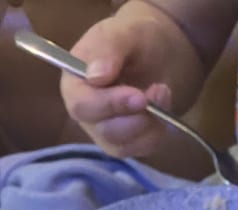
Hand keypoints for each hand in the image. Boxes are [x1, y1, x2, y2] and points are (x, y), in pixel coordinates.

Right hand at [60, 5, 179, 158]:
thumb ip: (108, 48)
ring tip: (163, 91)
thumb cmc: (134, 39)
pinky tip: (164, 109)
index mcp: (74, 82)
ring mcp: (104, 131)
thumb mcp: (123, 32)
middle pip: (104, 131)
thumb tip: (96, 76)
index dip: (109, 105)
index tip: (139, 96)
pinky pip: (142, 149)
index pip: (81, 105)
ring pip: (124, 145)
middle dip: (137, 116)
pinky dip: (158, 132)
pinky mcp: (126, 143)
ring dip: (150, 123)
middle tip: (160, 89)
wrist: (157, 52)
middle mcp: (85, 112)